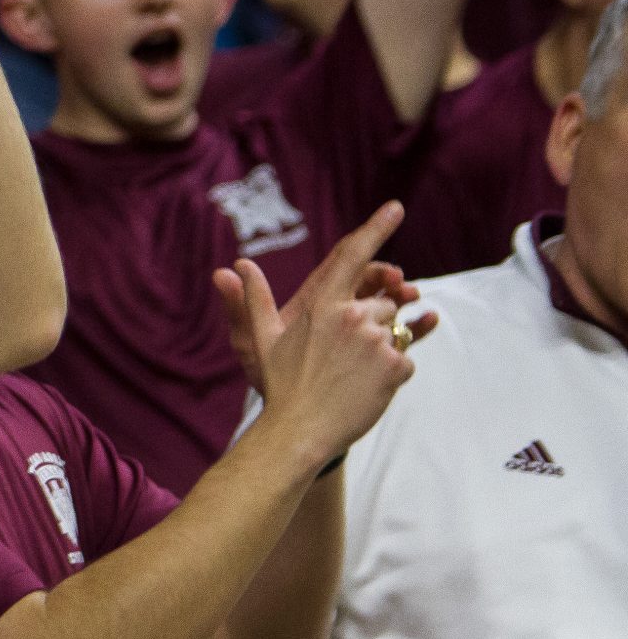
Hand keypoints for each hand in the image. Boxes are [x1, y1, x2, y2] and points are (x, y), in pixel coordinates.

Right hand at [214, 203, 425, 469]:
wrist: (299, 431)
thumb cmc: (278, 384)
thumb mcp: (259, 338)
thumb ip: (253, 299)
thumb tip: (234, 266)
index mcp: (323, 304)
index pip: (354, 256)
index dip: (376, 228)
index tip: (395, 207)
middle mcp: (353, 316)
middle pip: (381, 302)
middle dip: (369, 321)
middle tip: (340, 354)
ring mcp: (377, 341)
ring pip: (394, 330)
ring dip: (380, 347)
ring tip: (350, 372)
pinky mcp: (396, 366)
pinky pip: (405, 358)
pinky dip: (391, 371)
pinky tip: (365, 387)